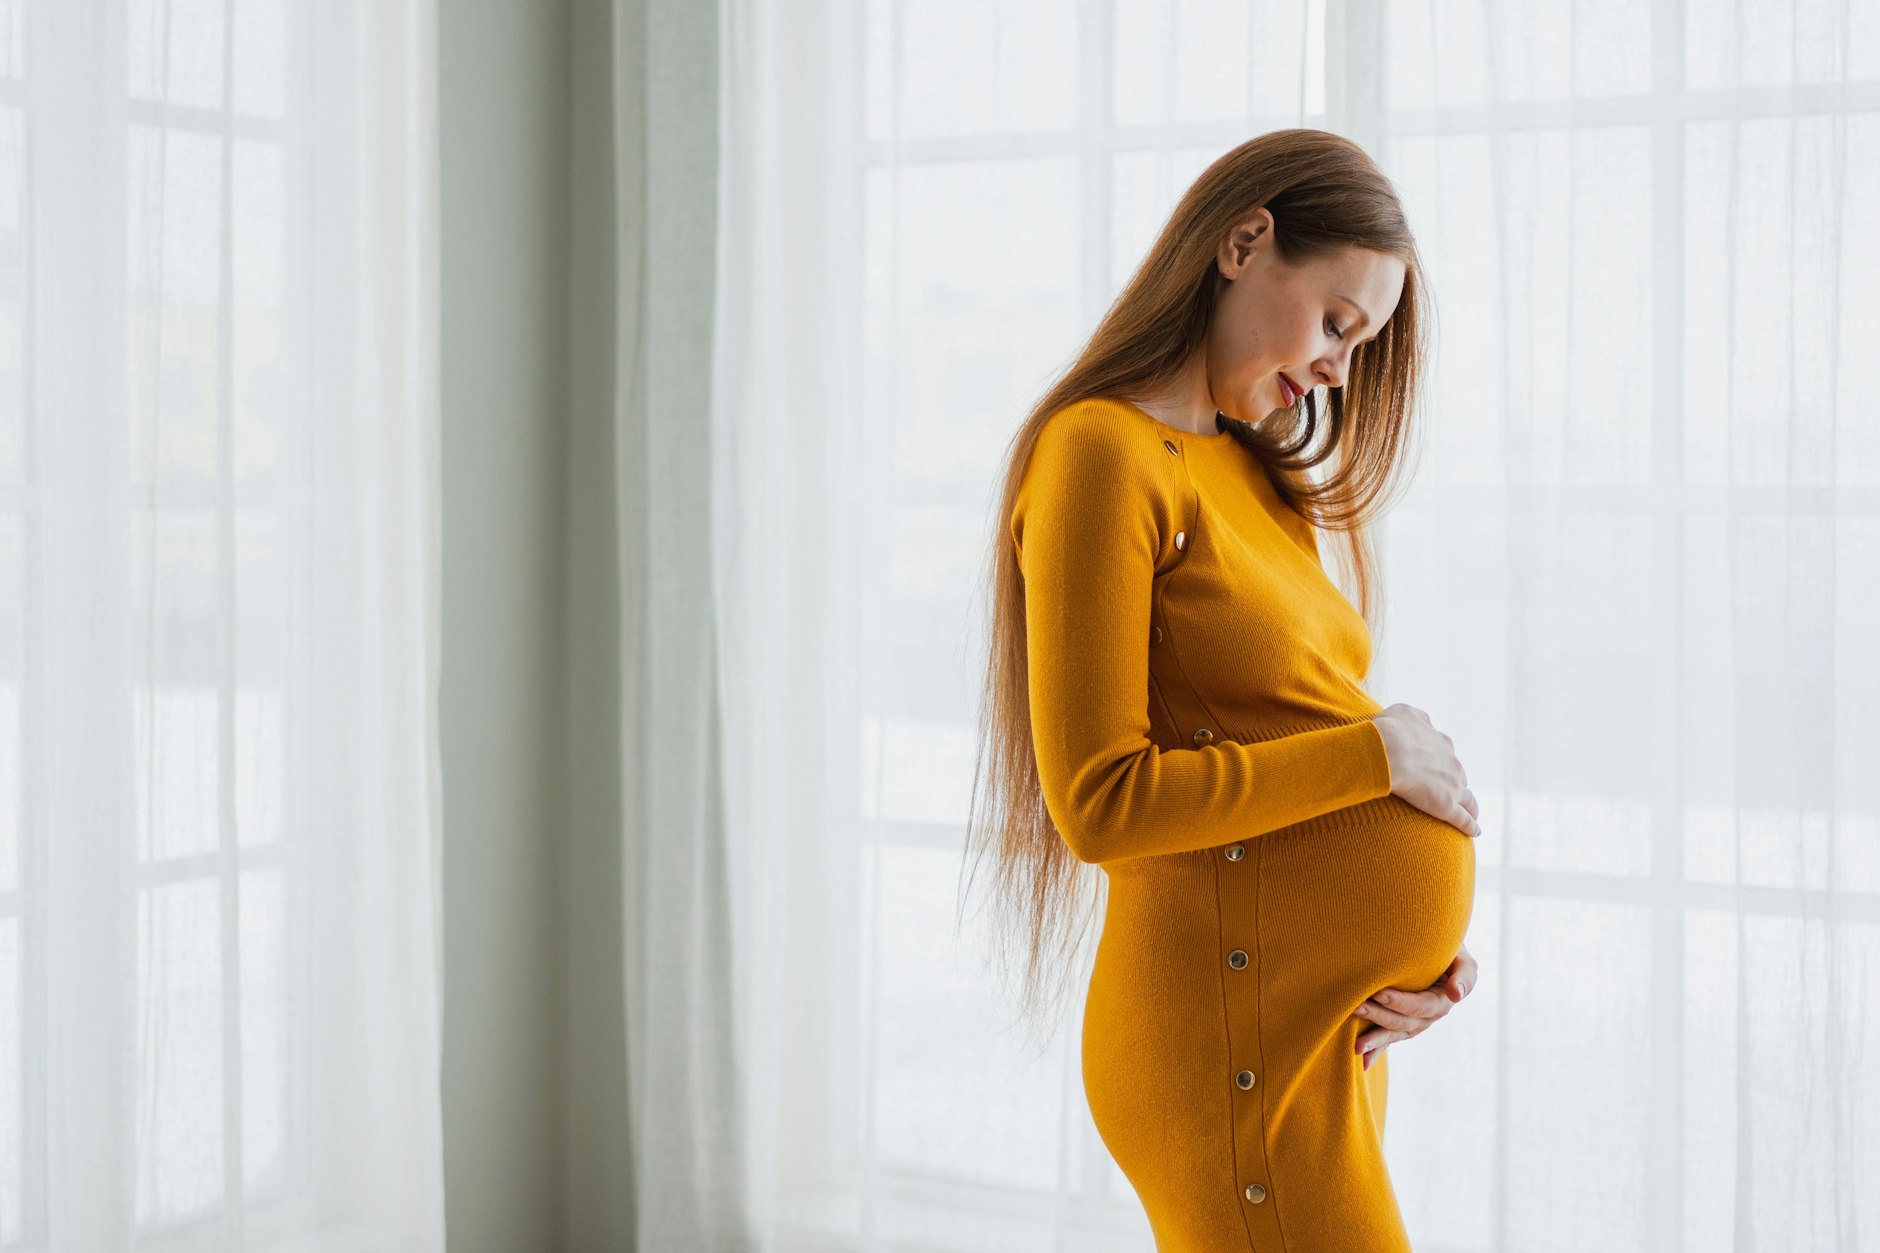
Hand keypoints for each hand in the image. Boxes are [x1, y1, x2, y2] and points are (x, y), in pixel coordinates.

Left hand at [1353, 944, 1477, 1069]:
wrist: (1435, 953)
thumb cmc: (1448, 952)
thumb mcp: (1463, 960)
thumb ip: (1464, 976)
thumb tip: (1455, 995)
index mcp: (1441, 1002)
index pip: (1420, 1006)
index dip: (1400, 1001)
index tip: (1378, 993)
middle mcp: (1428, 1017)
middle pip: (1402, 1022)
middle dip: (1378, 1016)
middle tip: (1354, 1007)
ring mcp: (1414, 1024)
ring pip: (1394, 1034)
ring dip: (1374, 1040)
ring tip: (1355, 1045)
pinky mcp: (1402, 1025)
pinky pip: (1389, 1039)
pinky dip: (1377, 1051)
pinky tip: (1363, 1062)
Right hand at [1372, 704, 1480, 837]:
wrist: (1387, 749)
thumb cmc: (1389, 729)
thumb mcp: (1403, 712)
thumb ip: (1416, 717)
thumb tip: (1420, 720)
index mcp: (1441, 743)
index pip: (1447, 756)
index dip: (1443, 764)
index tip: (1438, 770)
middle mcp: (1452, 763)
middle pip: (1460, 777)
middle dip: (1457, 784)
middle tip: (1451, 793)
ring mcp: (1452, 785)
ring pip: (1468, 800)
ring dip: (1471, 807)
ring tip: (1472, 815)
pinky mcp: (1446, 806)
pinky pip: (1463, 819)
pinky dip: (1470, 826)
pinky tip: (1475, 832)